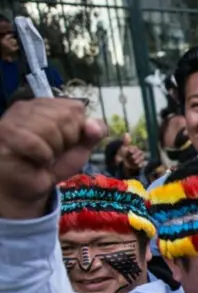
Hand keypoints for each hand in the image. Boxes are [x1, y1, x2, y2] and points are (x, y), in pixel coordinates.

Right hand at [0, 99, 105, 218]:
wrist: (31, 187)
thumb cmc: (53, 165)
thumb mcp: (80, 148)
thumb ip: (93, 134)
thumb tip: (95, 124)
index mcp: (47, 105)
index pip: (75, 107)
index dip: (77, 130)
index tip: (67, 144)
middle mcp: (28, 107)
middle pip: (65, 116)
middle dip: (66, 141)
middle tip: (53, 152)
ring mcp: (13, 118)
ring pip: (49, 128)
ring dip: (53, 150)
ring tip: (44, 157)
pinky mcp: (5, 134)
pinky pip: (34, 143)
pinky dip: (42, 157)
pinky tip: (36, 161)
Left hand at [117, 134, 144, 175]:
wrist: (121, 165)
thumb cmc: (121, 156)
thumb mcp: (123, 148)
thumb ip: (126, 141)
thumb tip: (127, 133)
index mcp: (135, 148)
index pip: (137, 148)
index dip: (133, 151)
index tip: (129, 152)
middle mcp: (138, 153)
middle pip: (141, 154)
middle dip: (134, 156)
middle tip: (130, 158)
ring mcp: (140, 158)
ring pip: (142, 159)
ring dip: (136, 161)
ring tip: (131, 162)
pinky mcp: (141, 164)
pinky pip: (143, 164)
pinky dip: (139, 165)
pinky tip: (135, 165)